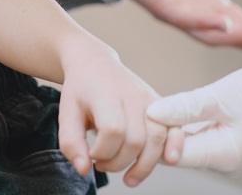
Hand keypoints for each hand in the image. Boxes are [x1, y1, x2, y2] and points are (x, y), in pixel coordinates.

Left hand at [57, 42, 170, 187]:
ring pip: (157, 138)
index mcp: (106, 94)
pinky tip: (168, 161)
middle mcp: (132, 94)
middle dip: (118, 162)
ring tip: (128, 178)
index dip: (101, 151)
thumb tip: (84, 169)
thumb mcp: (66, 113)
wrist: (94, 63)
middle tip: (102, 163)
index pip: (113, 130)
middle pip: (136, 140)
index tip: (91, 154)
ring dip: (144, 165)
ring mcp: (149, 98)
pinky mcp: (160, 104)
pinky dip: (175, 146)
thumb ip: (71, 143)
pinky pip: (174, 127)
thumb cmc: (80, 91)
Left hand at [83, 0, 241, 59]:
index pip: (240, 22)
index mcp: (207, 3)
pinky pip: (184, 17)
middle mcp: (195, 14)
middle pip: (229, 34)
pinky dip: (204, 21)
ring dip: (234, 35)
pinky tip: (223, 23)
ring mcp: (178, 12)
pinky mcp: (160, 4)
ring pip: (209, 30)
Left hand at [146, 53, 241, 172]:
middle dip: (163, 128)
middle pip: (177, 150)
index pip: (171, 154)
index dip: (157, 132)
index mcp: (221, 156)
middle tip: (155, 100)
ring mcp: (228, 150)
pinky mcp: (233, 137)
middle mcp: (223, 159)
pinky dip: (191, 120)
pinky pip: (202, 132)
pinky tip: (186, 103)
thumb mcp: (226, 95)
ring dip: (177, 122)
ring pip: (189, 140)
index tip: (153, 107)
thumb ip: (187, 106)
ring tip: (169, 100)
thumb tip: (151, 113)